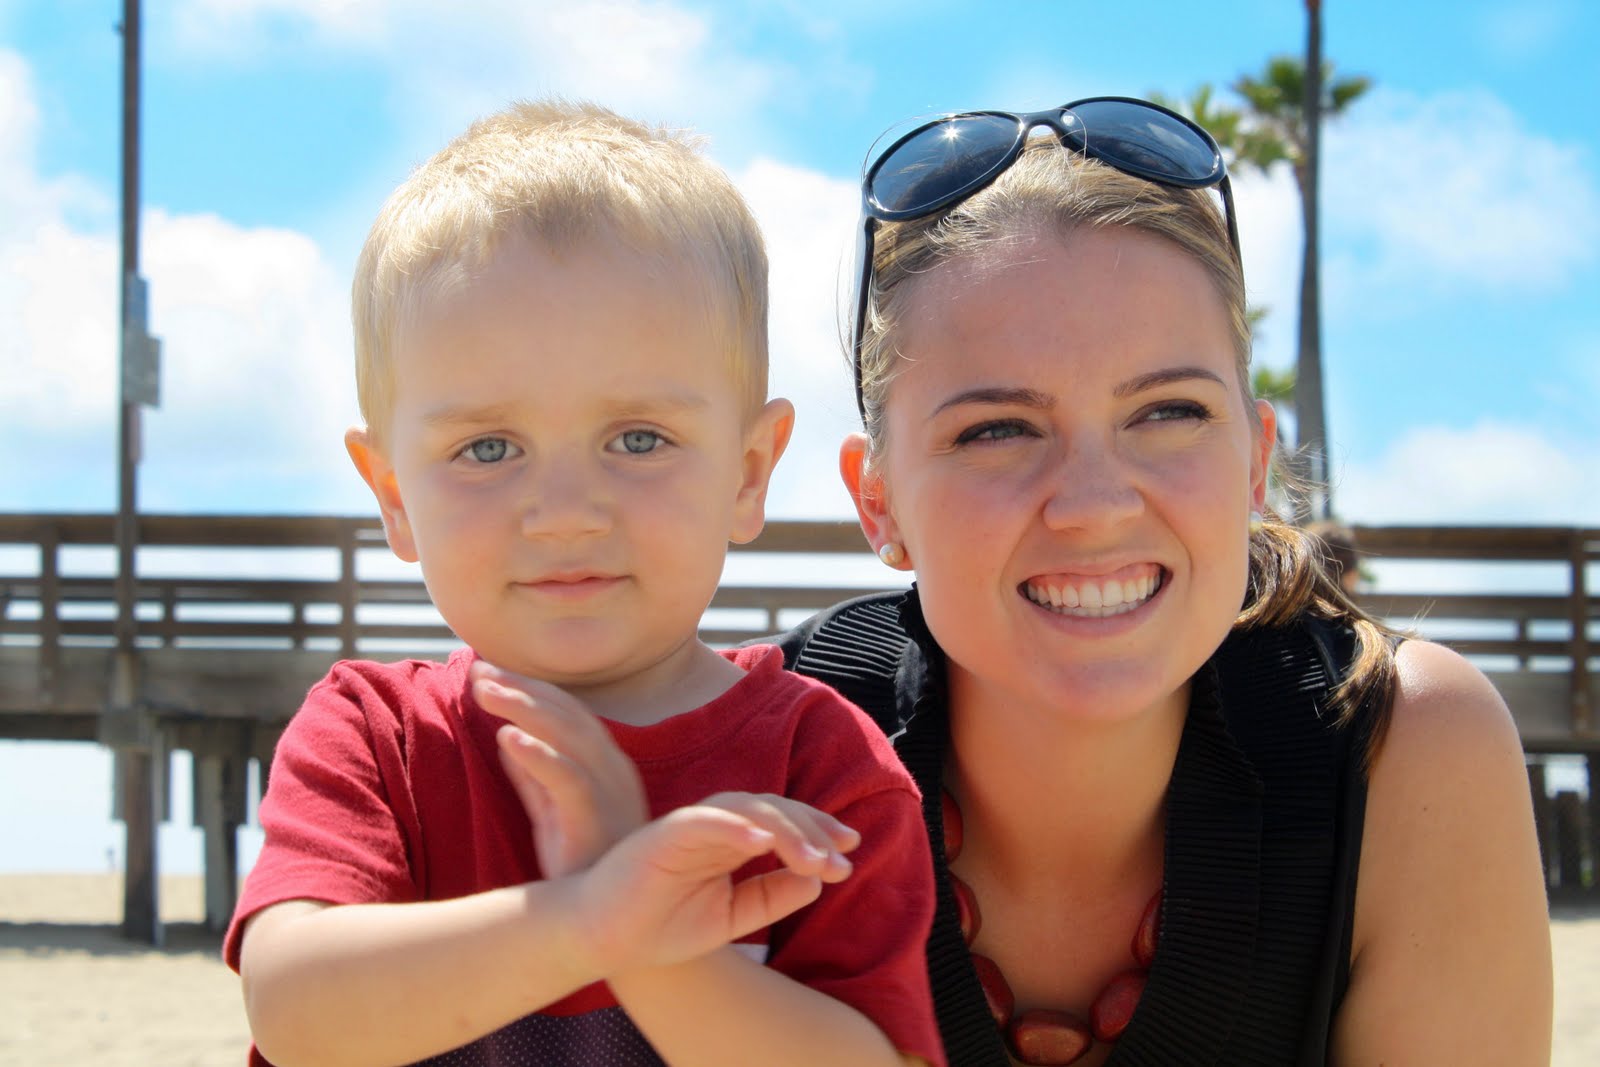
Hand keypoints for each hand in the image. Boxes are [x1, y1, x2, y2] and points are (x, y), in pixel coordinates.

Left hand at [470, 660, 647, 877]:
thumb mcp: (551, 812)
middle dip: (522, 687)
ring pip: (570, 737)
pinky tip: (508, 737)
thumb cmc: (583, 868)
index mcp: (605, 763)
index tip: (485, 671)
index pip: (566, 710)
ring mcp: (610, 795)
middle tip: (478, 671)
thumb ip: (533, 775)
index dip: (527, 687)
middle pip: (567, 713)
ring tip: (485, 691)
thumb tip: (506, 735)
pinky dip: (539, 756)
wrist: (613, 923)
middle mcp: (613, 770)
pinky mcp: (598, 823)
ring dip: (525, 709)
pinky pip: (569, 782)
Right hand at [573, 792, 861, 975]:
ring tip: (816, 860)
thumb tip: (817, 880)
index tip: (849, 853)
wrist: (603, 941)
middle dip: (812, 831)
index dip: (816, 832)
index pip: (780, 822)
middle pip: (771, 809)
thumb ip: (770, 897)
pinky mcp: (662, 835)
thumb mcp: (731, 917)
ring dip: (785, 831)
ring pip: (746, 809)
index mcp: (727, 841)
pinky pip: (705, 821)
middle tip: (842, 860)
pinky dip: (735, 827)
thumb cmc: (660, 926)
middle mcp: (711, 826)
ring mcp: (687, 826)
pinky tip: (765, 843)